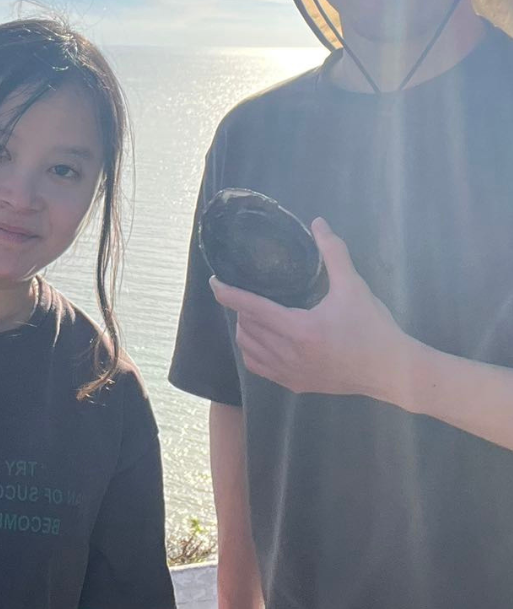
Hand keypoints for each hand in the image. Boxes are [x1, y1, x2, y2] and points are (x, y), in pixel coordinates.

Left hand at [210, 217, 412, 401]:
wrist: (394, 372)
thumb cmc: (374, 328)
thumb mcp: (354, 286)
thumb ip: (333, 253)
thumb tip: (318, 222)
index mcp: (300, 329)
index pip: (251, 307)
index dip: (229, 293)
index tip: (215, 281)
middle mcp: (289, 354)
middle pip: (247, 327)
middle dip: (240, 308)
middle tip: (246, 292)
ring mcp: (291, 374)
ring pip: (249, 349)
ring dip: (245, 329)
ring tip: (254, 313)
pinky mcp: (296, 385)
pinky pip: (260, 368)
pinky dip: (253, 351)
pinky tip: (261, 339)